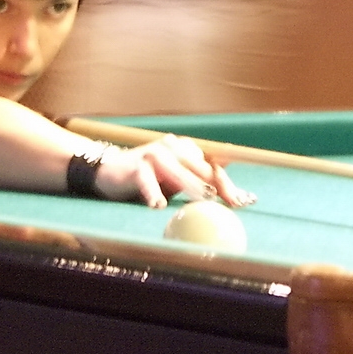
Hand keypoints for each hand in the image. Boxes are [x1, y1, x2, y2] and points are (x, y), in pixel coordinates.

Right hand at [95, 135, 254, 208]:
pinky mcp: (135, 165)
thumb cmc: (149, 179)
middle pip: (201, 167)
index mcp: (186, 150)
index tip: (243, 201)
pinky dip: (153, 192)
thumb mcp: (178, 182)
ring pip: (178, 171)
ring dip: (192, 186)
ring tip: (205, 198)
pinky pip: (146, 179)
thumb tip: (242, 196)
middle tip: (232, 203)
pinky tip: (158, 205)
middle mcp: (173, 148)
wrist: (109, 172)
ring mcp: (154, 154)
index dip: (228, 183)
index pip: (213, 165)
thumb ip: (202, 184)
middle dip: (218, 186)